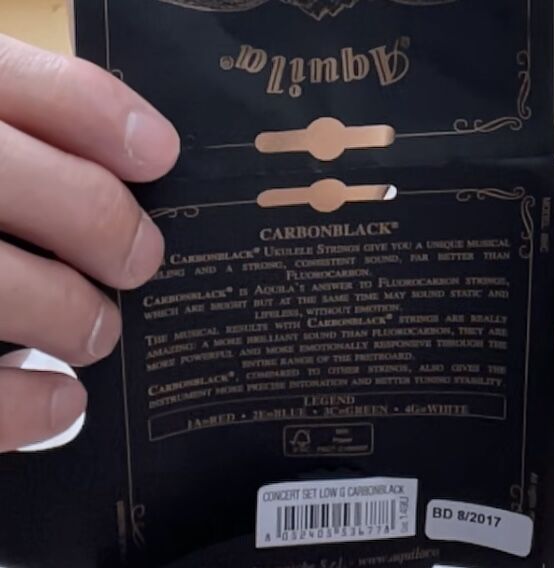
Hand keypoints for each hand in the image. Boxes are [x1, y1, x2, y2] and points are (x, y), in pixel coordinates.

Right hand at [0, 35, 178, 451]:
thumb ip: (12, 136)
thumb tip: (130, 156)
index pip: (20, 85)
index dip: (104, 117)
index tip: (158, 154)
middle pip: (14, 178)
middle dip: (101, 223)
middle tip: (138, 260)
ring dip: (69, 314)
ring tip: (97, 333)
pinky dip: (24, 403)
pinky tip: (63, 400)